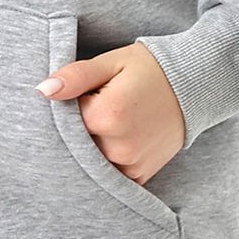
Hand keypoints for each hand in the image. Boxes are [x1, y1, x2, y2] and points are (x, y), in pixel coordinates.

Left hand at [37, 42, 184, 184]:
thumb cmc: (150, 69)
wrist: (195, 85)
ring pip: (90, 160)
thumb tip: (43, 90)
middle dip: (82, 126)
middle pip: (76, 143)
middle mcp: (118, 147)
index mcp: (107, 116)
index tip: (88, 94)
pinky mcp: (140, 175)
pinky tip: (119, 137)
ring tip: (114, 119)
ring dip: (93, 144)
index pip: (64, 119)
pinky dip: (107, 158)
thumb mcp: (111, 63)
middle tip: (102, 105)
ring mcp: (130, 165)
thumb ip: (76, 77)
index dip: (72, 105)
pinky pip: (109, 173)